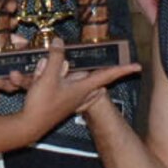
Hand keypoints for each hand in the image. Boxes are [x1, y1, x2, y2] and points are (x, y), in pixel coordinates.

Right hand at [22, 40, 139, 133]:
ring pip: (83, 85)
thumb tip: (59, 42)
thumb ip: (55, 58)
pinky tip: (69, 80)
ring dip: (81, 76)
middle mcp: (81, 95)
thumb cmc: (41, 104)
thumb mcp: (48, 76)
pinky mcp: (63, 104)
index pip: (107, 75)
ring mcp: (73, 101)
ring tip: (84, 70)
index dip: (123, 69)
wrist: (29, 125)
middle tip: (107, 66)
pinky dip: (72, 85)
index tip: (138, 66)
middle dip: (99, 72)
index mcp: (82, 88)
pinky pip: (73, 91)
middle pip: (95, 79)